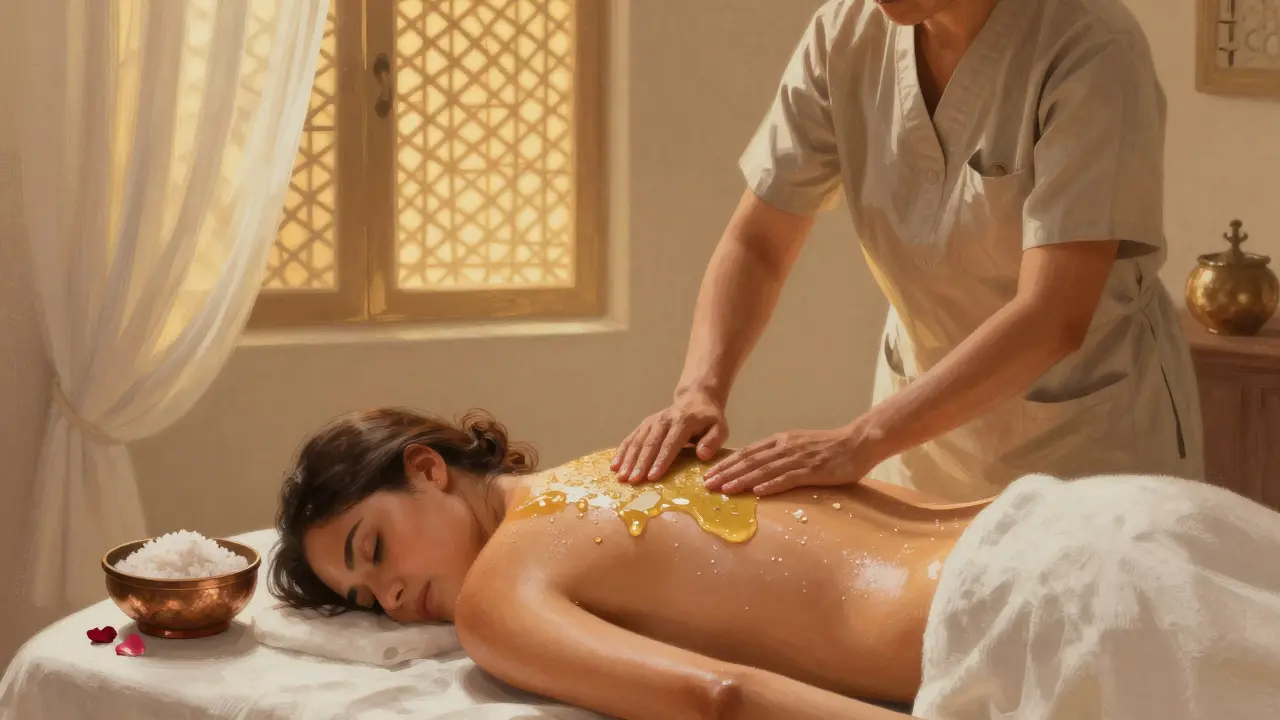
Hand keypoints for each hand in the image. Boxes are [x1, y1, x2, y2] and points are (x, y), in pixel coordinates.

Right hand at [612, 390, 728, 482]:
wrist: (695, 399)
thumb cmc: (708, 420)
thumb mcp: (720, 428)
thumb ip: (713, 441)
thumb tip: (702, 455)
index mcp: (683, 422)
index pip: (670, 443)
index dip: (661, 460)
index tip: (652, 476)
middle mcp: (664, 420)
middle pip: (650, 443)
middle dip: (640, 463)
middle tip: (633, 480)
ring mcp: (651, 422)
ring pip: (637, 441)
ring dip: (628, 459)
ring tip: (621, 476)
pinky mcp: (644, 425)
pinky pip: (630, 438)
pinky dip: (621, 452)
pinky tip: (614, 465)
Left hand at [702, 425, 873, 496]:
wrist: (858, 442)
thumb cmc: (829, 447)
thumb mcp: (798, 446)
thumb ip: (779, 454)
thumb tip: (757, 469)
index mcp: (780, 441)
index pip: (747, 453)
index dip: (726, 464)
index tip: (708, 474)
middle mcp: (785, 447)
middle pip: (750, 461)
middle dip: (726, 473)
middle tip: (706, 485)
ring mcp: (798, 458)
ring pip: (764, 470)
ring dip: (742, 480)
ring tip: (724, 490)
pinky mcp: (813, 470)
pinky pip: (788, 478)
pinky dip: (771, 484)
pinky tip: (757, 491)